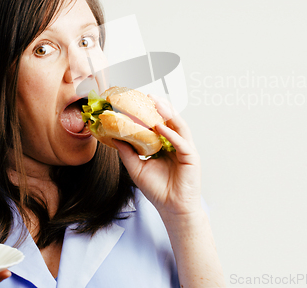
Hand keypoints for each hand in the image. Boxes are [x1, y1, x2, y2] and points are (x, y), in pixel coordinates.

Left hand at [114, 95, 201, 217]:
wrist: (172, 209)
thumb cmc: (158, 190)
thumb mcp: (137, 169)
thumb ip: (127, 153)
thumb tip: (114, 137)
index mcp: (166, 145)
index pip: (160, 124)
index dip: (151, 112)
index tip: (139, 102)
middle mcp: (177, 144)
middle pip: (171, 121)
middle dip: (161, 107)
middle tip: (148, 96)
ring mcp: (185, 149)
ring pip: (179, 126)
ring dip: (168, 113)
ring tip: (156, 103)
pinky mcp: (191, 157)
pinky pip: (181, 141)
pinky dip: (171, 133)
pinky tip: (161, 126)